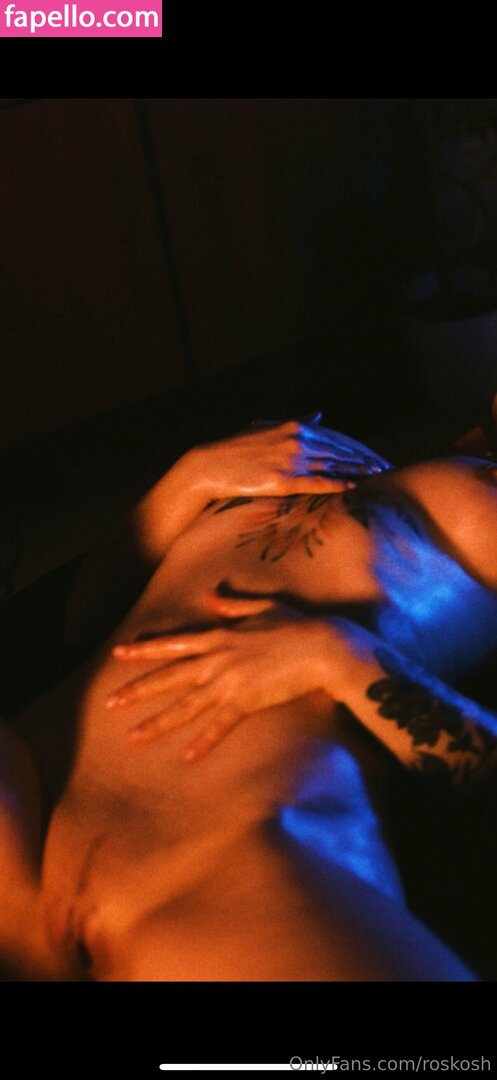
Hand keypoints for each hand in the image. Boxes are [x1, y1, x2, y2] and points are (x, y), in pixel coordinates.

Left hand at [107, 616, 333, 760]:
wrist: (324, 647)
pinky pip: (220, 726)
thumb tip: (210, 595)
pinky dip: (203, 743)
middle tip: (109, 703)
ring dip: (158, 724)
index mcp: (220, 636)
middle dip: (138, 690)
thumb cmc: (298, 625)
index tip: (118, 655)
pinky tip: (185, 757)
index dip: (145, 651)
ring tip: (132, 739)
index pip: (174, 645)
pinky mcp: (247, 701)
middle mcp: (218, 659)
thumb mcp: (263, 607)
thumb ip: (233, 604)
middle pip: (170, 677)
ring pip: (186, 706)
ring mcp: (230, 681)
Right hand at [184, 414, 390, 500]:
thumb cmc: (239, 449)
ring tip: (377, 476)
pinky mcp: (282, 479)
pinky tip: (352, 486)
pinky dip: (336, 483)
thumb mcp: (269, 428)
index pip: (336, 437)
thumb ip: (296, 422)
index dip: (358, 448)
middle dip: (365, 459)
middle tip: (387, 467)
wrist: (211, 465)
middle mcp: (296, 440)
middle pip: (340, 450)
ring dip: (357, 471)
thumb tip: (318, 415)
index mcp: (294, 427)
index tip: (375, 457)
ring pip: (332, 465)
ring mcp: (290, 459)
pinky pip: (316, 481)